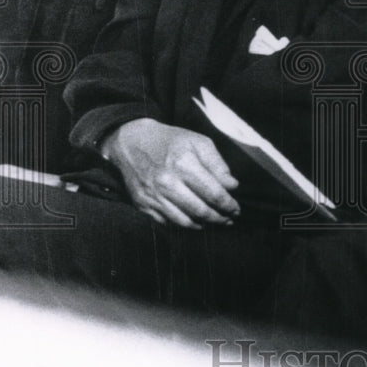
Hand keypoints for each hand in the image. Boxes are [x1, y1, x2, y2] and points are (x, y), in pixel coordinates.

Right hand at [101, 118, 239, 227]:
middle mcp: (167, 182)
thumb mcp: (197, 141)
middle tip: (229, 219)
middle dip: (219, 218)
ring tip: (215, 222)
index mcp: (183, 164)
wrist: (130, 142)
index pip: (213, 194)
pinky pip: (168, 223)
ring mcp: (153, 196)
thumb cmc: (169, 141)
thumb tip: (232, 186)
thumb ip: (217, 164)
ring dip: (204, 225)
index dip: (228, 205)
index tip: (236, 209)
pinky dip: (184, 225)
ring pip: (185, 222)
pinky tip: (195, 221)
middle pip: (201, 211)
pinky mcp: (143, 205)